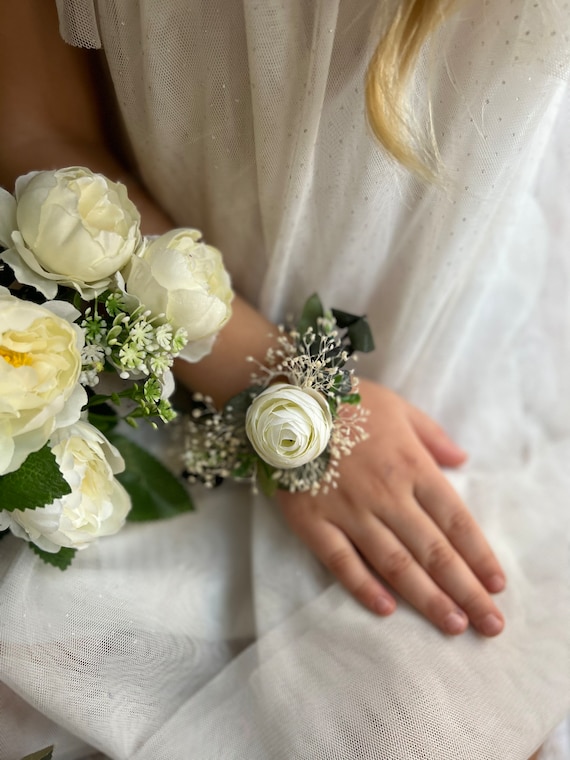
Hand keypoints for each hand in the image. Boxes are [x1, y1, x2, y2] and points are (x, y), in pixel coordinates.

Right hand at [277, 380, 505, 635]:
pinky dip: (364, 588)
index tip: (497, 584)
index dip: (479, 555)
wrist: (285, 399)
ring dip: (427, 597)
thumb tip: (462, 460)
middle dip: (466, 589)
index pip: (455, 519)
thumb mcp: (398, 407)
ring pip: (395, 563)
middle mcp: (387, 494)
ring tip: (453, 624)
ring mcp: (349, 511)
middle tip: (490, 623)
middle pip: (433, 550)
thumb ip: (432, 435)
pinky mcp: (313, 522)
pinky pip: (341, 562)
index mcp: (411, 465)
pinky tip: (387, 609)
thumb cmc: (347, 401)